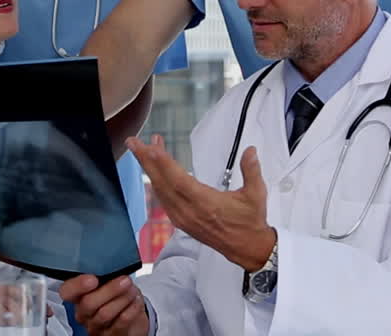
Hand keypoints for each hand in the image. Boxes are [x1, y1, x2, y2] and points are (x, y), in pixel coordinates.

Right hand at [61, 274, 148, 335]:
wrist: (132, 315)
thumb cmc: (117, 295)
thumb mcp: (109, 280)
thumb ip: (104, 273)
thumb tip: (111, 261)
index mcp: (79, 295)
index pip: (67, 291)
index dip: (77, 285)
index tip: (93, 279)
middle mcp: (84, 312)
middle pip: (88, 304)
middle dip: (109, 290)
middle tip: (125, 281)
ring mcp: (96, 326)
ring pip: (104, 314)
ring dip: (122, 299)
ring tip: (132, 290)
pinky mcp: (111, 335)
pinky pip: (120, 323)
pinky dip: (130, 309)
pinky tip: (135, 301)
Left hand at [127, 135, 275, 270]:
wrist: (247, 248)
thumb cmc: (250, 221)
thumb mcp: (256, 194)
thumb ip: (251, 170)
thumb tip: (251, 150)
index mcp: (206, 204)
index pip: (180, 181)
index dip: (164, 164)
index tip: (151, 148)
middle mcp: (190, 212)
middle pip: (163, 183)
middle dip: (146, 161)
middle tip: (134, 142)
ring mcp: (183, 218)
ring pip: (160, 191)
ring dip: (150, 169)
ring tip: (143, 149)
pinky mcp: (182, 222)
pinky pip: (164, 200)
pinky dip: (156, 183)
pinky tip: (153, 171)